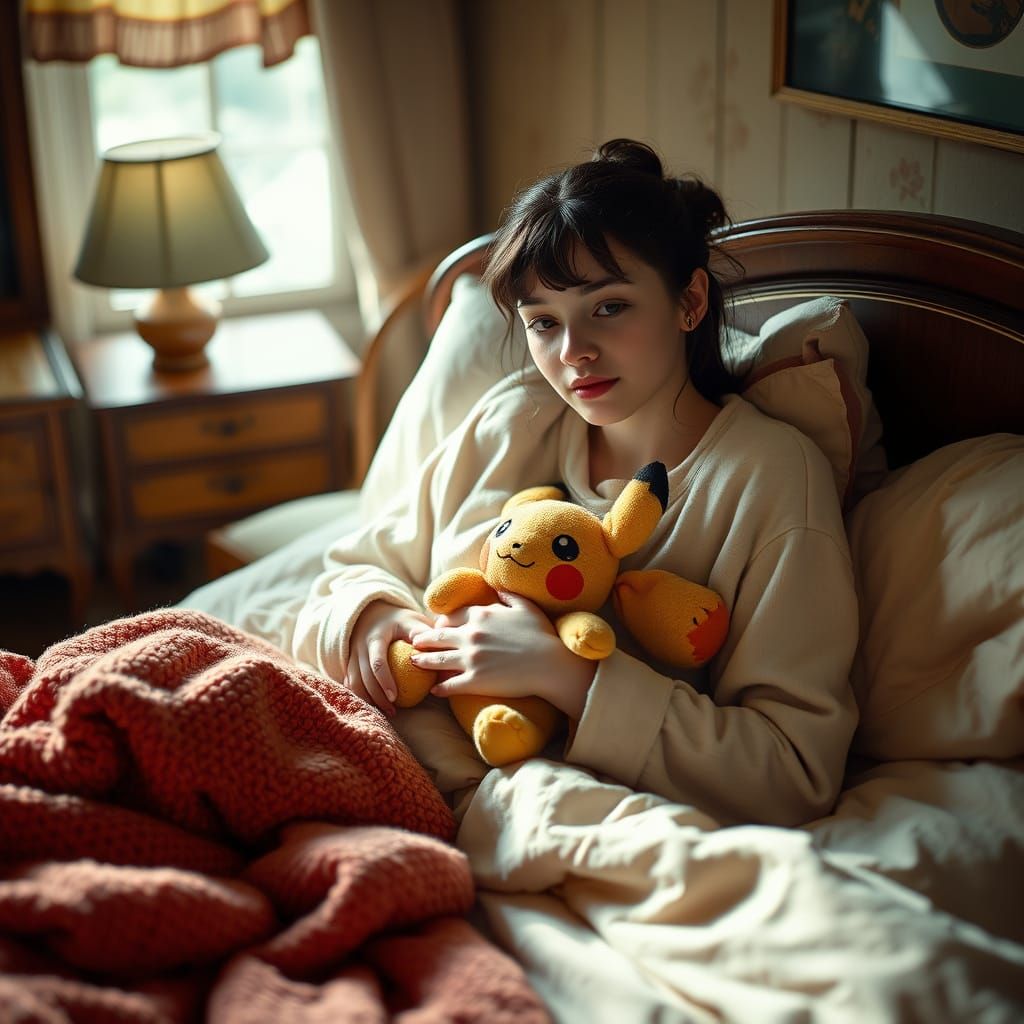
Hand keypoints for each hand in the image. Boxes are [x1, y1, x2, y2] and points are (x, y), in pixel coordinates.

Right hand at [347, 601, 431, 715]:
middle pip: (364, 676)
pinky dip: (360, 696)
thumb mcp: (412, 622)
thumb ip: (426, 637)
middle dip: (377, 697)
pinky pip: (350, 683)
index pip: (377, 661)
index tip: (395, 697)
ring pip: (354, 682)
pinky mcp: (349, 663)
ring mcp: (352, 655)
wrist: (373, 613)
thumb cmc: (400, 621)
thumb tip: (445, 658)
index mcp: (376, 636)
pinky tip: (373, 706)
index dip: (385, 681)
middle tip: (393, 711)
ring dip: (368, 700)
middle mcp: (360, 646)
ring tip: (386, 712)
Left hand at [410, 593, 596, 718]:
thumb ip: (507, 595)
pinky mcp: (474, 681)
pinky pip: (450, 685)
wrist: (551, 664)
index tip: (436, 625)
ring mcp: (470, 659)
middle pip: (439, 636)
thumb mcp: (525, 606)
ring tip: (414, 661)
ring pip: (437, 660)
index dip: (442, 621)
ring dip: (423, 661)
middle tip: (415, 641)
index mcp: (481, 615)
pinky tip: (434, 690)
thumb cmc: (542, 634)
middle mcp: (470, 635)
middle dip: (424, 639)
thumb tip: (496, 586)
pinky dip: (440, 688)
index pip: (452, 616)